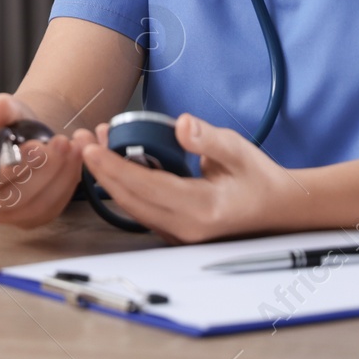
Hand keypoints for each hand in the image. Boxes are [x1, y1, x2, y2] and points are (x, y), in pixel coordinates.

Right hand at [0, 93, 83, 227]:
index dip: (10, 166)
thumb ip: (1, 108)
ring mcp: (4, 214)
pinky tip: (75, 163)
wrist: (27, 141)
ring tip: (72, 148)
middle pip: (11, 196)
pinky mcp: (28, 220)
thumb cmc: (11, 125)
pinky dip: (67, 185)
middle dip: (43, 169)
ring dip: (60, 176)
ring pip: (35, 205)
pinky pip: (51, 209)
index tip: (36, 147)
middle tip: (63, 142)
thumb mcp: (5, 110)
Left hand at [79, 114, 302, 242]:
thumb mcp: (238, 150)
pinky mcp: (174, 230)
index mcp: (201, 209)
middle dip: (100, 170)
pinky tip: (115, 161)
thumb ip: (209, 139)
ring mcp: (179, 233)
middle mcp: (185, 228)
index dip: (114, 167)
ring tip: (93, 145)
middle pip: (130, 200)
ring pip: (132, 206)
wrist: (277, 208)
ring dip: (109, 177)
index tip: (91, 147)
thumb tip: (182, 124)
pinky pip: (141, 208)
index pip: (146, 188)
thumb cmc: (258, 178)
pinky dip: (124, 185)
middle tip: (81, 141)